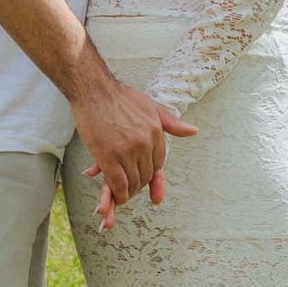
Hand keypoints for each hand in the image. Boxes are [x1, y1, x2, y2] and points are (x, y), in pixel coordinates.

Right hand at [71, 79, 197, 228]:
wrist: (93, 90)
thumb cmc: (119, 97)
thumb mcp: (151, 106)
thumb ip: (171, 122)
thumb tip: (194, 131)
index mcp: (156, 131)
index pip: (158, 162)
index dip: (150, 172)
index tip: (140, 175)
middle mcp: (145, 143)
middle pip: (147, 174)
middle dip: (139, 183)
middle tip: (130, 187)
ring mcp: (127, 151)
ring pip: (133, 181)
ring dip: (128, 191)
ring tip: (122, 193)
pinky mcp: (108, 157)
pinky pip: (118, 184)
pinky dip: (118, 194)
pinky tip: (117, 196)